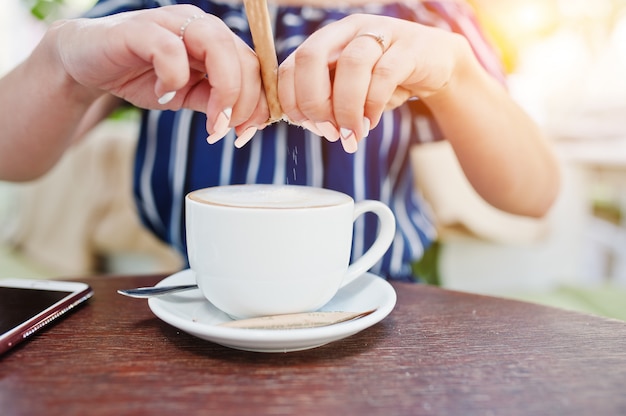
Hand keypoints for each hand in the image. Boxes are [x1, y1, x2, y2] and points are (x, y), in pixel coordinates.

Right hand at [52, 5, 268, 141]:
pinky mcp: (139, 30)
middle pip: (243, 57)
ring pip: (217, 44)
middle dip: (244, 101)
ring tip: (211, 121)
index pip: (253, 66)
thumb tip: (246, 124)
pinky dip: (174, 78)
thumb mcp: (188, 96)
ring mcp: (170, 23)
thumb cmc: (142, 77)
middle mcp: (199, 25)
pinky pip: (170, 49)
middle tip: (226, 132)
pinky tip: (163, 94)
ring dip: (223, 90)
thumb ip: (216, 103)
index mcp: (216, 40)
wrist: (87, 65)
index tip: (247, 133)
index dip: (259, 101)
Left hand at [278, 14, 467, 151]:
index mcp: (326, 40)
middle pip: (312, 57)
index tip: (309, 127)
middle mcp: (348, 30)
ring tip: (353, 134)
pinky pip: (384, 75)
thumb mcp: (349, 90)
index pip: (291, 65)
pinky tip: (371, 122)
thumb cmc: (385, 81)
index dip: (293, 101)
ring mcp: (380, 33)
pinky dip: (373, 104)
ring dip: (346, 109)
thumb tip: (312, 125)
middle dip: (314, 102)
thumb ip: (327, 101)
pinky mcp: (408, 47)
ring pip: (351, 65)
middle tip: (329, 132)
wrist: (436, 66)